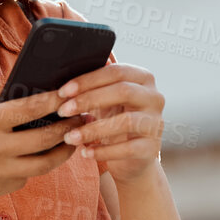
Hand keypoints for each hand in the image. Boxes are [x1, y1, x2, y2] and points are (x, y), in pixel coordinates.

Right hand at [0, 84, 87, 219]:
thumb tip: (1, 94)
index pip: (30, 109)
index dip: (55, 100)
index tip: (71, 92)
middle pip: (46, 139)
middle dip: (70, 126)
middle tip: (85, 116)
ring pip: (43, 165)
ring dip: (62, 151)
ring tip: (73, 140)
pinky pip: (24, 178)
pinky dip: (33, 167)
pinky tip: (37, 156)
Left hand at [55, 63, 163, 184]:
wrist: (133, 156)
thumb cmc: (115, 119)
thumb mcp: (105, 98)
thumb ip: (96, 81)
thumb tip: (73, 63)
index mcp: (143, 78)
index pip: (116, 71)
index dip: (88, 80)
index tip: (63, 92)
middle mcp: (154, 97)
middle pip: (123, 91)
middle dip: (89, 100)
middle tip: (63, 111)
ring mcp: (156, 123)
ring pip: (125, 121)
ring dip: (93, 129)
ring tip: (70, 137)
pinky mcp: (152, 147)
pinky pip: (127, 148)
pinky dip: (103, 151)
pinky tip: (85, 152)